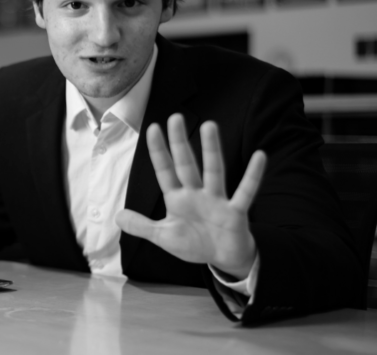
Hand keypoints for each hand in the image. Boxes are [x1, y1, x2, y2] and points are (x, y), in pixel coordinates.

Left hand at [115, 114, 265, 279]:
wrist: (223, 258)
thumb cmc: (195, 242)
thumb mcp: (164, 236)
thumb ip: (141, 226)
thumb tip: (116, 216)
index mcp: (178, 198)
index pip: (165, 171)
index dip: (158, 152)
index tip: (152, 128)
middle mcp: (197, 193)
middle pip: (186, 164)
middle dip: (180, 143)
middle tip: (175, 117)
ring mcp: (217, 200)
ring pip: (213, 171)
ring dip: (211, 151)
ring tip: (209, 126)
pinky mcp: (235, 212)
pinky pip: (245, 192)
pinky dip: (253, 176)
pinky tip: (260, 156)